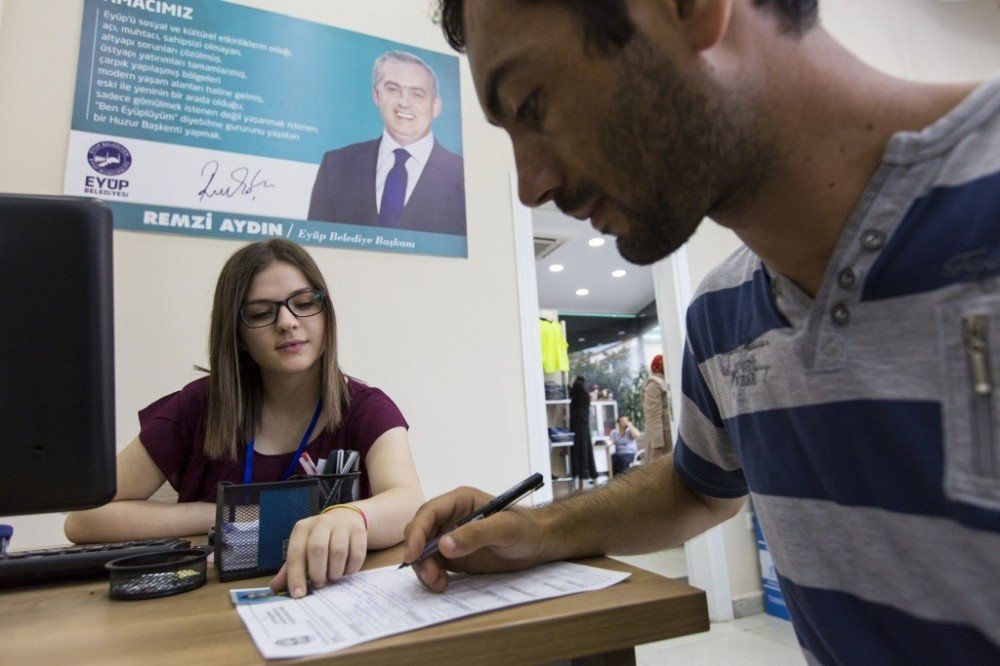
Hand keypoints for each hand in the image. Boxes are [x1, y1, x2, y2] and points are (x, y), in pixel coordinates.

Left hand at [269, 506, 367, 597]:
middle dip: (318, 572)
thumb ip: (290, 568)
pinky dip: (351, 568)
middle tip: (319, 584)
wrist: (345, 519)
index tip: (299, 595)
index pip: (296, 553)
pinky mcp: (359, 531)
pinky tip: (346, 570)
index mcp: (302, 529)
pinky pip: (357, 553)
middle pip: (317, 549)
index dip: (296, 576)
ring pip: (338, 551)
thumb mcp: (302, 548)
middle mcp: (321, 523)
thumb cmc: (319, 539)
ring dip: (335, 571)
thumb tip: (274, 588)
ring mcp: (342, 525)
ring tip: (333, 577)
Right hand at [402, 486, 546, 592]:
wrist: (539, 545)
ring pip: (423, 551)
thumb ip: (475, 534)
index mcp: (459, 501)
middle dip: (419, 554)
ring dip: (424, 568)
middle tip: (430, 575)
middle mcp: (450, 518)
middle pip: (420, 533)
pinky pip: (433, 565)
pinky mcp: (454, 557)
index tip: (412, 555)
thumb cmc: (526, 529)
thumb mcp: (504, 529)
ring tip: (438, 583)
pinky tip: (442, 585)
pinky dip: (432, 576)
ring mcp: (450, 537)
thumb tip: (443, 545)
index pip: (428, 513)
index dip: (416, 533)